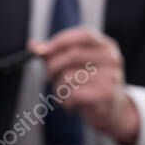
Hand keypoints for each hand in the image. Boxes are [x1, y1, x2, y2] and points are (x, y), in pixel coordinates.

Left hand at [34, 28, 138, 144]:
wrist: (109, 110)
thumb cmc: (86, 83)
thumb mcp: (71, 64)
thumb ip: (52, 53)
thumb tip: (32, 45)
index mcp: (106, 46)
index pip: (85, 34)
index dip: (62, 40)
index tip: (43, 50)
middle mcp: (112, 59)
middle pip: (73, 54)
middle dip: (53, 66)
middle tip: (49, 76)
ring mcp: (112, 76)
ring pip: (69, 76)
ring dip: (59, 87)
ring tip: (66, 93)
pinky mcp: (106, 95)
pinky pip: (74, 94)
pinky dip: (66, 101)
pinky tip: (72, 104)